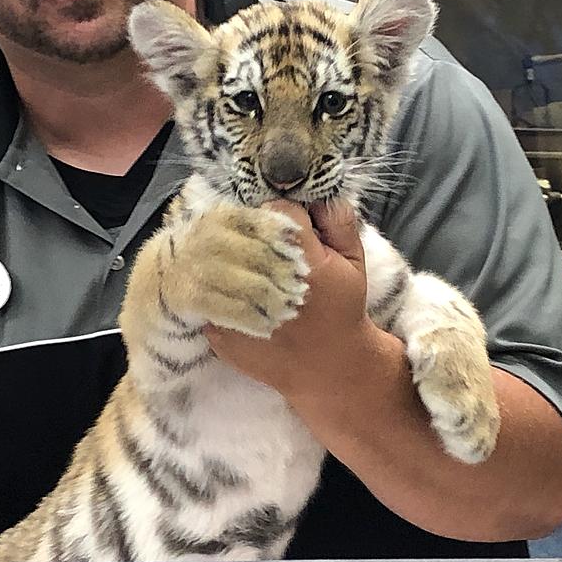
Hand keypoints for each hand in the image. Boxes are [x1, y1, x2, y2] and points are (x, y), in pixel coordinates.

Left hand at [204, 200, 388, 399]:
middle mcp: (268, 284)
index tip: (286, 229)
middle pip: (242, 233)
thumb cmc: (342, 309)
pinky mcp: (219, 332)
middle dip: (253, 235)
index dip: (281, 216)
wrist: (327, 368)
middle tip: (265, 250)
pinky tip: (236, 295)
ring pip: (217, 262)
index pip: (276, 212)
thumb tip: (316, 193)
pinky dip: (218, 289)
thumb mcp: (354, 262)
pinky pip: (207, 293)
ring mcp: (238, 310)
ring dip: (229, 260)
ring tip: (247, 269)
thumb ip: (339, 221)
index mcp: (304, 261)